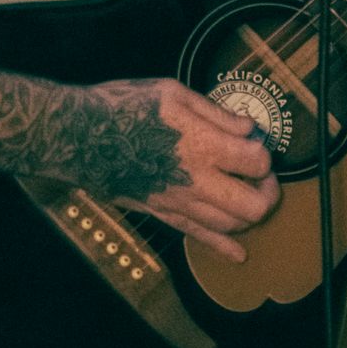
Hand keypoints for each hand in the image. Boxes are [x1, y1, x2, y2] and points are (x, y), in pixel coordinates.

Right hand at [82, 78, 280, 261]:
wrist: (78, 136)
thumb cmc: (123, 106)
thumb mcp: (173, 93)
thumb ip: (215, 113)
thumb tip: (248, 128)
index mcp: (202, 145)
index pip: (257, 161)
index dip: (263, 152)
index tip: (253, 142)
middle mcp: (196, 181)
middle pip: (253, 205)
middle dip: (268, 192)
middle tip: (262, 176)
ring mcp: (178, 202)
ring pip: (230, 226)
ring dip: (248, 215)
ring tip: (247, 196)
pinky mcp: (161, 213)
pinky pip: (197, 237)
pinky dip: (222, 248)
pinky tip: (237, 254)